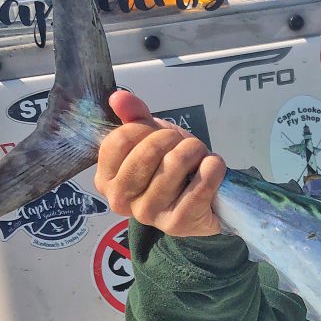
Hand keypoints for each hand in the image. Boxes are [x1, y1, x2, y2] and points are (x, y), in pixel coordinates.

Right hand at [95, 91, 225, 236]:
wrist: (203, 203)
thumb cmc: (172, 168)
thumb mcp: (151, 138)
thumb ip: (134, 117)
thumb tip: (119, 97)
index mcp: (106, 179)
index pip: (121, 138)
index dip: (147, 128)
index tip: (159, 135)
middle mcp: (121, 201)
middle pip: (149, 149)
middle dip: (174, 137)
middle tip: (186, 145)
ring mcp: (149, 214)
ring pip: (175, 163)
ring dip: (196, 150)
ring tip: (199, 158)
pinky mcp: (177, 223)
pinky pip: (201, 184)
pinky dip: (213, 167)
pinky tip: (213, 168)